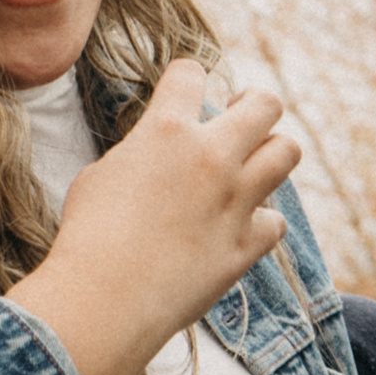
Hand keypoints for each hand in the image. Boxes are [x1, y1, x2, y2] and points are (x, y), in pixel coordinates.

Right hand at [6, 61, 298, 374]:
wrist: (105, 301)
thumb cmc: (88, 237)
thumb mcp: (101, 175)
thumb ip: (139, 153)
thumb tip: (153, 156)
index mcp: (167, 130)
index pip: (192, 73)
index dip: (187, 77)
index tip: (185, 88)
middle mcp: (212, 156)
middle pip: (266, 104)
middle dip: (254, 106)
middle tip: (238, 121)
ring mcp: (236, 200)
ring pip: (287, 152)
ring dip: (271, 154)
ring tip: (250, 166)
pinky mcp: (246, 244)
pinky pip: (275, 221)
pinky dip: (260, 222)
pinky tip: (240, 227)